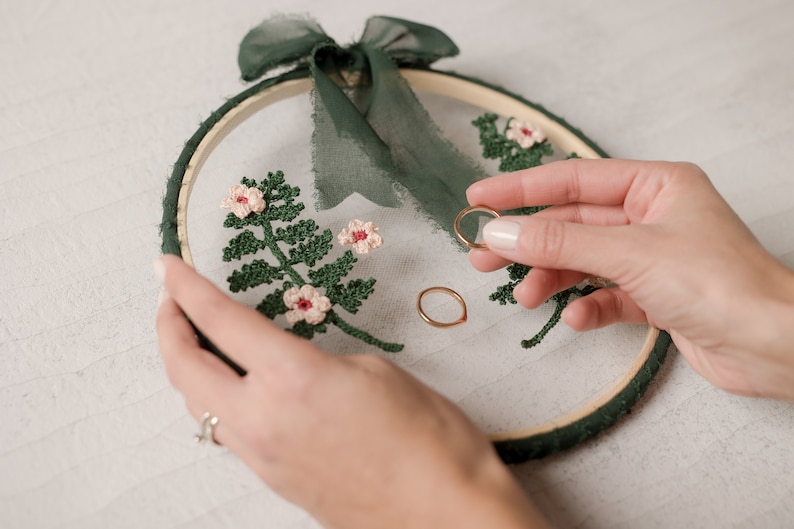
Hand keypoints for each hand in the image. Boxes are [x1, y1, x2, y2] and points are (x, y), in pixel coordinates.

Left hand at [155, 255, 548, 528]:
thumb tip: (295, 367)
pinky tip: (235, 386)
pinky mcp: (273, 480)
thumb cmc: (427, 437)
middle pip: (185, 370)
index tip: (166, 267)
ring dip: (187, 367)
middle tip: (170, 300)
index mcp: (292, 379)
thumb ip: (320, 362)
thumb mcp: (375, 373)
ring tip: (197, 339)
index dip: (186, 288)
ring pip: (197, 405)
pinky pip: (227, 432)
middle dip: (168, 328)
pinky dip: (215, 400)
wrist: (444, 514)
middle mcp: (263, 420)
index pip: (220, 322)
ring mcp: (263, 457)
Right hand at [467, 159, 793, 400]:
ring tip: (527, 297)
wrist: (773, 346)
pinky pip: (606, 295)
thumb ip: (559, 243)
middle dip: (529, 243)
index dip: (521, 189)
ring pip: (585, 261)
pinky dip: (587, 306)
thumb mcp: (629, 253)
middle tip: (483, 257)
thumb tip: (499, 233)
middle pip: (574, 223)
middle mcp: (653, 216)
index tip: (478, 200)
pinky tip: (578, 319)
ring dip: (553, 278)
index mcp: (656, 186)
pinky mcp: (656, 296)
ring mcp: (654, 257)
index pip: (573, 180)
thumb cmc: (718, 284)